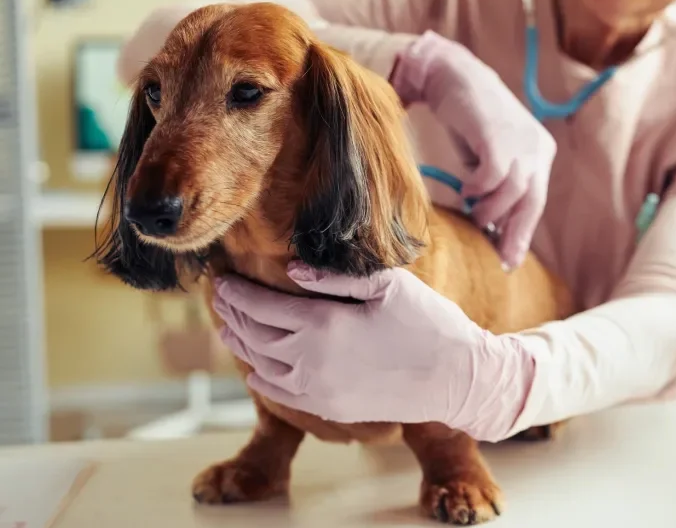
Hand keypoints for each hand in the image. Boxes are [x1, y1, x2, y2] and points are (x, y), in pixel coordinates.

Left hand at [212, 263, 535, 441]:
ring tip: (229, 327)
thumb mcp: (387, 285)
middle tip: (219, 297)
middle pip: (253, 335)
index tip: (220, 280)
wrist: (455, 377)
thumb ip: (335, 277)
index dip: (236, 292)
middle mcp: (312, 361)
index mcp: (323, 324)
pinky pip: (280, 392)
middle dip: (231, 314)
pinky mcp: (330, 407)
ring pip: (261, 365)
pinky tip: (256, 365)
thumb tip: (291, 269)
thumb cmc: (428, 322)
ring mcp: (318, 389)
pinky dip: (260, 376)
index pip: (260, 306)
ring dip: (240, 343)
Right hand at [392, 31, 556, 269]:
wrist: (448, 74)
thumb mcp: (488, 157)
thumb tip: (492, 227)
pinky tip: (466, 190)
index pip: (536, 201)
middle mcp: (537, 147)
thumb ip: (496, 187)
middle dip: (516, 234)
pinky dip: (479, 189)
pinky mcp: (498, 136)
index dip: (522, 232)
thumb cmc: (466, 118)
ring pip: (513, 193)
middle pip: (532, 203)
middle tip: (501, 259)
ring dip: (491, 210)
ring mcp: (520, 140)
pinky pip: (494, 176)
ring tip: (473, 212)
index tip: (508, 258)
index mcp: (540, 152)